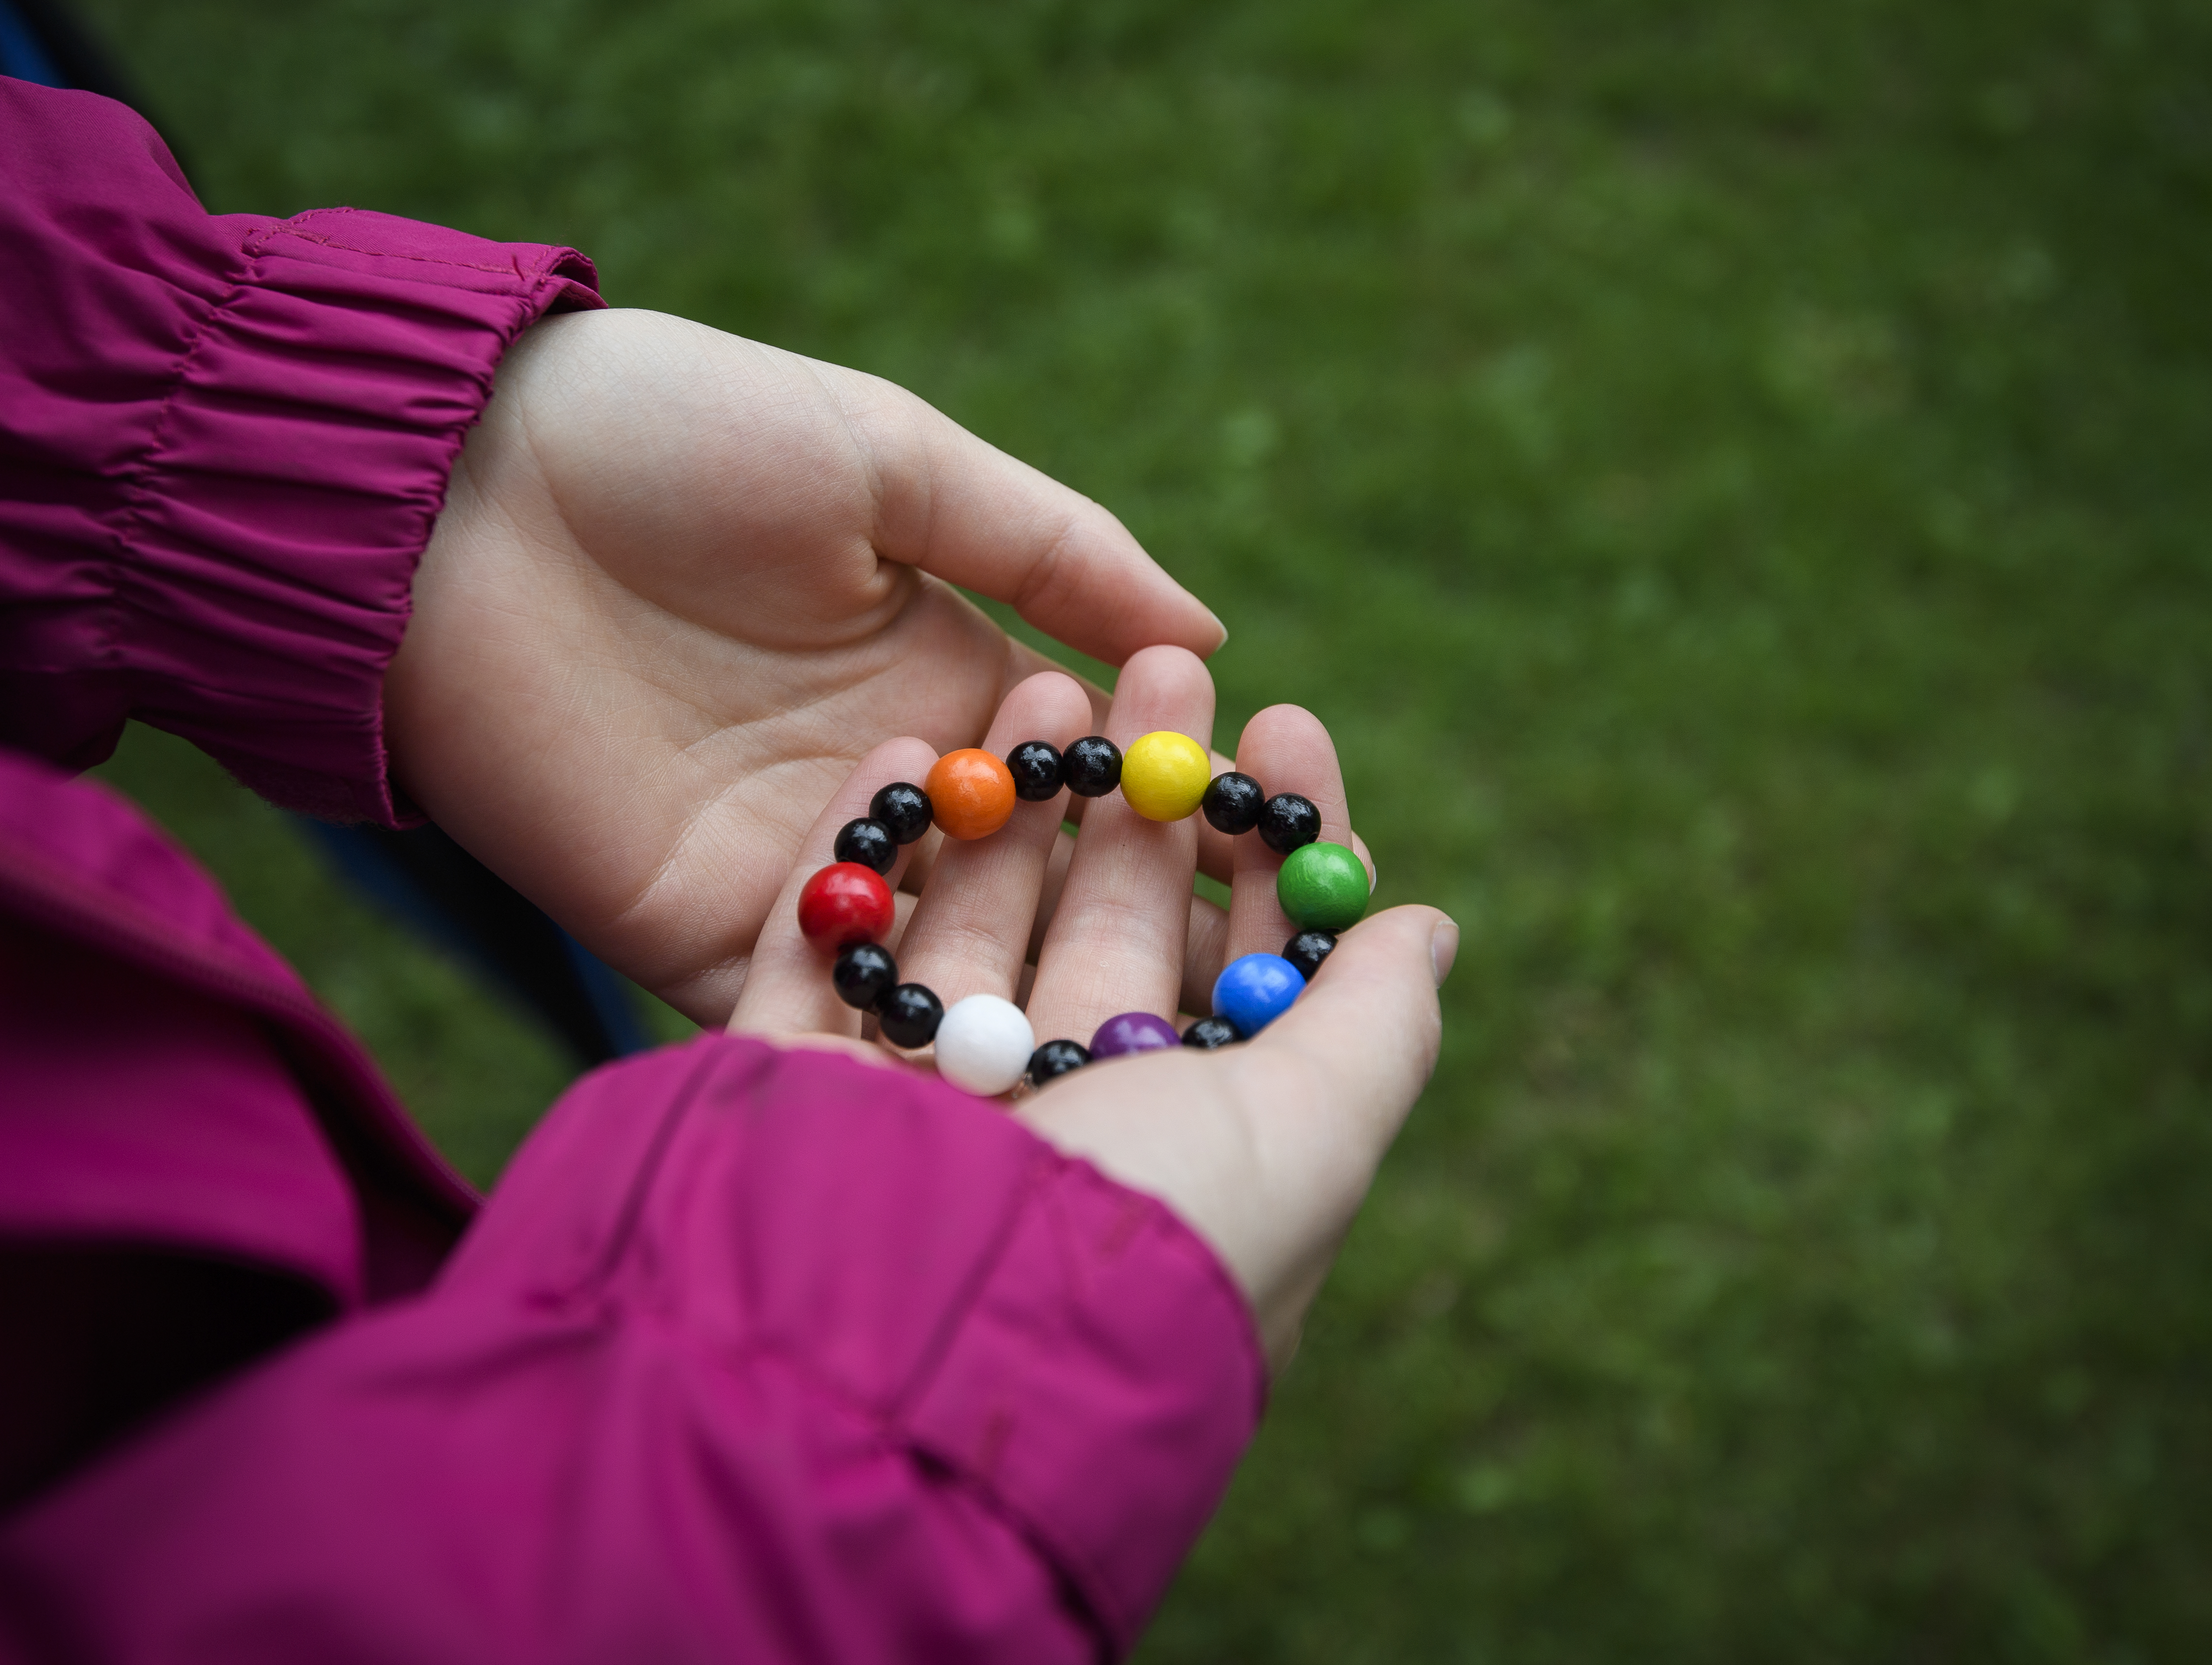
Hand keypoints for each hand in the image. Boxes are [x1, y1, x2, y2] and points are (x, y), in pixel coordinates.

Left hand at [384, 309, 1225, 1021]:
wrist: (446, 487)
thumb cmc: (667, 432)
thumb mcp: (886, 456)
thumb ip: (1047, 547)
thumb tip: (1206, 635)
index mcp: (939, 679)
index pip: (1087, 777)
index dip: (1171, 811)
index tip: (1265, 841)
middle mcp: (881, 791)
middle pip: (1028, 893)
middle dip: (1121, 926)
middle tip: (1224, 962)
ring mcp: (788, 872)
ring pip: (935, 967)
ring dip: (1021, 991)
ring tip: (1127, 1026)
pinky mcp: (688, 933)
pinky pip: (809, 1013)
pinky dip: (883, 1040)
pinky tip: (975, 1065)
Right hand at [728, 651, 1457, 1368]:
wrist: (903, 1346)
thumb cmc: (1132, 1244)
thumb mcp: (1305, 1139)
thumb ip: (1371, 1033)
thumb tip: (1424, 930)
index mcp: (1178, 1168)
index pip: (1243, 983)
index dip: (1271, 853)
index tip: (1285, 728)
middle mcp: (1049, 1144)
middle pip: (1107, 935)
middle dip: (1144, 795)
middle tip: (1166, 668)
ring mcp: (910, 1118)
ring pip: (968, 927)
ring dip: (1009, 801)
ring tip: (1042, 679)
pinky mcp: (787, 1093)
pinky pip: (822, 946)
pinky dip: (859, 847)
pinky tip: (900, 748)